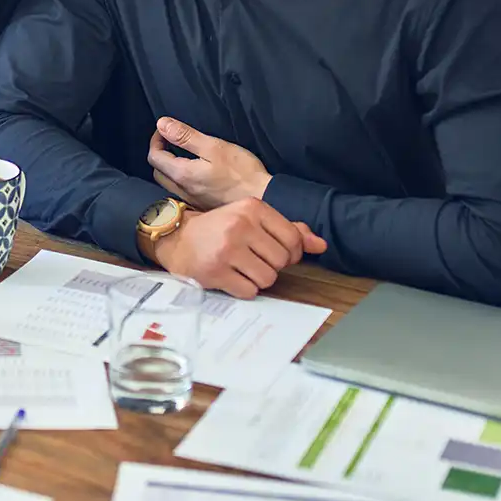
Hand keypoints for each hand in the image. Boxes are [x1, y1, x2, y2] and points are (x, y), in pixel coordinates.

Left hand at [147, 118, 271, 208]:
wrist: (263, 197)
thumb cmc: (241, 171)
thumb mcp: (213, 146)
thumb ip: (185, 136)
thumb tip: (162, 124)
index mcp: (182, 174)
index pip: (154, 157)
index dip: (156, 140)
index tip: (165, 130)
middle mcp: (182, 190)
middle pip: (158, 171)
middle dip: (160, 154)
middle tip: (172, 141)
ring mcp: (191, 200)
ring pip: (168, 183)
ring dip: (169, 167)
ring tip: (183, 154)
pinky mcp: (201, 205)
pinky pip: (181, 191)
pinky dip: (180, 179)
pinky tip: (194, 172)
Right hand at [147, 198, 326, 298]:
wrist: (178, 239)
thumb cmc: (221, 230)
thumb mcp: (253, 220)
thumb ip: (289, 230)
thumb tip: (321, 245)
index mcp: (252, 208)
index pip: (293, 239)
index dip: (290, 253)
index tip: (274, 252)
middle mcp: (240, 226)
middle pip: (282, 261)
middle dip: (272, 266)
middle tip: (254, 260)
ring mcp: (227, 249)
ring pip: (268, 278)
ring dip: (258, 279)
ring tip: (242, 269)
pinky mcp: (216, 272)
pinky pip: (249, 291)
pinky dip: (243, 289)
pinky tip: (231, 277)